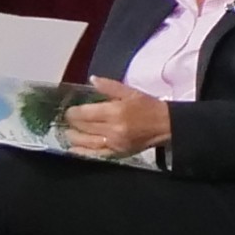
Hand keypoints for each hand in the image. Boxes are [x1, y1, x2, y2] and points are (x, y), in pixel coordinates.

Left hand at [58, 79, 174, 160]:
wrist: (165, 126)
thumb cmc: (148, 107)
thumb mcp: (131, 92)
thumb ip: (109, 86)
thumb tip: (92, 79)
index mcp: (115, 111)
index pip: (86, 113)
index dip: (73, 112)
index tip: (69, 110)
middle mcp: (112, 129)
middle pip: (84, 127)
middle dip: (72, 123)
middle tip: (69, 119)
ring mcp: (114, 143)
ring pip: (86, 142)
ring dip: (74, 137)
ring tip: (68, 132)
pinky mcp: (117, 154)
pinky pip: (95, 155)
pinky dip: (82, 153)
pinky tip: (73, 149)